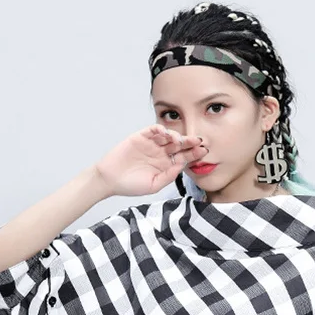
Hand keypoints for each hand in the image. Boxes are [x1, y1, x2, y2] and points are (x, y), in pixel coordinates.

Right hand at [94, 124, 208, 197]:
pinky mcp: (141, 137)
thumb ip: (169, 176)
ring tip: (180, 141)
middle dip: (190, 142)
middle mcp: (161, 153)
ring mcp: (151, 144)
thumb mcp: (154, 185)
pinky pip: (153, 129)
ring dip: (176, 136)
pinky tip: (166, 133)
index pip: (183, 157)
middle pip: (179, 145)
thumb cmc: (131, 185)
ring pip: (168, 136)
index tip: (204, 152)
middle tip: (199, 141)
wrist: (110, 180)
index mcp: (166, 165)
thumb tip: (182, 165)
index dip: (193, 154)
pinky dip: (160, 129)